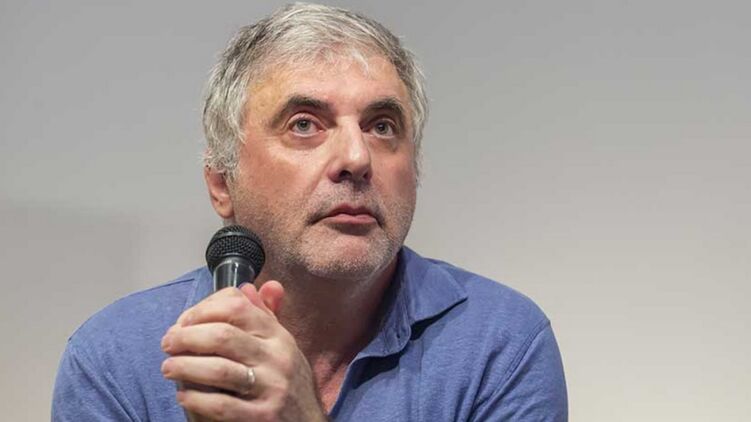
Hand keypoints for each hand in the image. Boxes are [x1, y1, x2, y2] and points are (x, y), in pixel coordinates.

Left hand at [160, 282, 327, 421]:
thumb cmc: (288, 382)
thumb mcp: (282, 346)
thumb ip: (264, 315)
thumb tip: (246, 287)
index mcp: (278, 336)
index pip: (237, 308)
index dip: (203, 310)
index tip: (184, 320)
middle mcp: (277, 359)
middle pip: (223, 336)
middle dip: (186, 337)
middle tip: (168, 343)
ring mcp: (271, 389)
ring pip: (219, 370)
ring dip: (184, 367)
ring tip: (168, 368)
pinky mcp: (261, 417)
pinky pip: (221, 405)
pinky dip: (195, 399)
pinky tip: (184, 395)